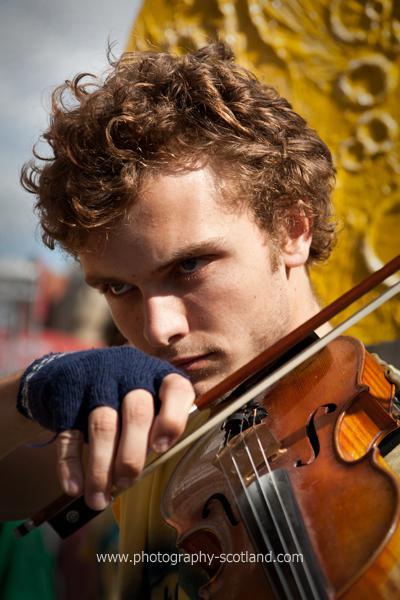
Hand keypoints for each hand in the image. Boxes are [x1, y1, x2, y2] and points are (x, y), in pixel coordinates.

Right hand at [17, 347, 194, 509]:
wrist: (69, 374)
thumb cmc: (120, 397)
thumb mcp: (146, 399)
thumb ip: (156, 425)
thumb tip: (154, 465)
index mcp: (157, 374)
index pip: (176, 388)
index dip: (173, 420)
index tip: (162, 449)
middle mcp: (130, 372)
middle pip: (137, 412)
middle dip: (132, 455)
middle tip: (127, 483)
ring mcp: (97, 381)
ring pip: (103, 425)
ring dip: (101, 468)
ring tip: (100, 498)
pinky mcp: (67, 395)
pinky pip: (69, 433)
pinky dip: (71, 464)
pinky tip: (75, 487)